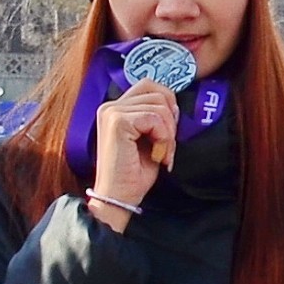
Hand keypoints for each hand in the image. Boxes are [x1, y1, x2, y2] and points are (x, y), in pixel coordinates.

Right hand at [87, 77, 177, 223]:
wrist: (118, 198)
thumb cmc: (133, 174)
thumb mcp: (148, 138)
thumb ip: (156, 117)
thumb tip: (174, 105)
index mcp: (116, 108)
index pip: (150, 85)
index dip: (167, 104)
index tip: (168, 131)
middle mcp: (110, 106)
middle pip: (158, 92)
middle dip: (171, 120)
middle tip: (166, 145)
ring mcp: (112, 112)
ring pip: (160, 106)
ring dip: (168, 133)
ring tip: (160, 153)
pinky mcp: (118, 122)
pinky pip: (155, 118)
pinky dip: (163, 138)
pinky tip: (156, 155)